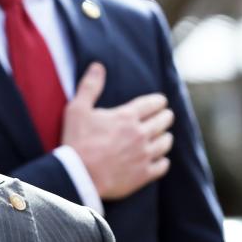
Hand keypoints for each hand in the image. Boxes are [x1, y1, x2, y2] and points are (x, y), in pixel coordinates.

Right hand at [62, 62, 174, 200]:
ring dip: (165, 137)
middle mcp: (140, 134)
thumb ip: (90, 87)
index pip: (153, 103)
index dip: (158, 101)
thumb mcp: (77, 109)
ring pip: (166, 143)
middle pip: (164, 121)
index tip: (160, 101)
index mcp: (126, 117)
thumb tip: (98, 66)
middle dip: (165, 116)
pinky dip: (162, 161)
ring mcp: (144, 155)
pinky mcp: (143, 174)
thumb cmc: (76, 141)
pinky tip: (158, 159)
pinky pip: (163, 165)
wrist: (77, 175)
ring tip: (162, 136)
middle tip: (164, 116)